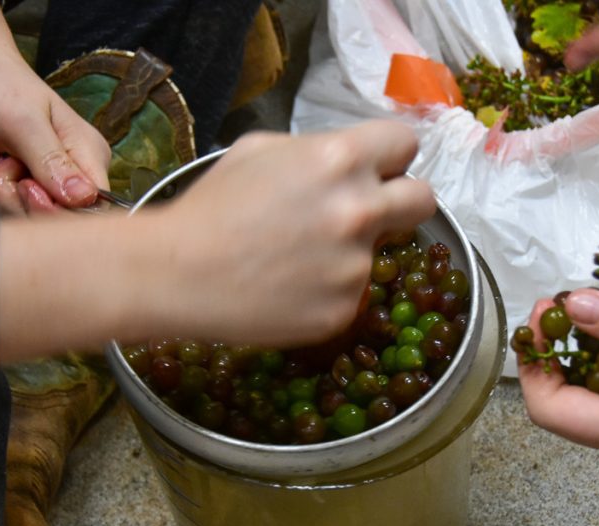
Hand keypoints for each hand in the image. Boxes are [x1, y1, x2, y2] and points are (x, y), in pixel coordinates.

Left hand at [0, 0, 109, 213]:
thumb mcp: (24, 121)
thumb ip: (53, 161)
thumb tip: (84, 198)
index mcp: (87, 159)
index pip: (87, 209)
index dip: (53, 209)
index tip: (24, 185)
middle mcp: (68, 179)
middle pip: (46, 222)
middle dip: (8, 194)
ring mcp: (36, 188)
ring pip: (10, 219)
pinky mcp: (7, 192)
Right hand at [0, 120, 434, 358]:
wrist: (176, 273)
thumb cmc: (211, 205)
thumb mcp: (260, 150)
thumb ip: (319, 151)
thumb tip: (352, 160)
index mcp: (341, 160)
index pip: (406, 143)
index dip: (392, 156)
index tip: (381, 168)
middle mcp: (359, 211)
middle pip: (422, 200)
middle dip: (402, 202)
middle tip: (369, 213)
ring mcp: (355, 266)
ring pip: (375, 253)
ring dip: (347, 252)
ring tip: (290, 259)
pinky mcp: (342, 310)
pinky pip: (349, 294)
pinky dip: (326, 291)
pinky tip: (285, 287)